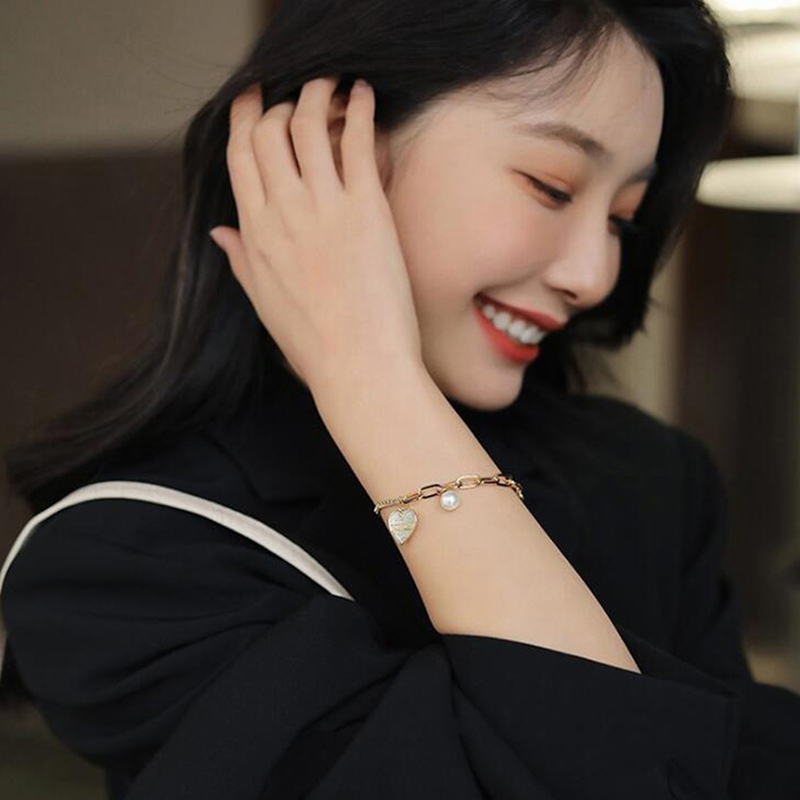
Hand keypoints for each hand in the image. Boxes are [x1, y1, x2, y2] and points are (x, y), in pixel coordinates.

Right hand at [209, 76, 423, 395]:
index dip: (244, 120)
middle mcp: (283, 214)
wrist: (359, 368)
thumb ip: (240, 260)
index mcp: (255, 234)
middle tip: (300, 99)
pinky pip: (356, 142)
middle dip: (279, 104)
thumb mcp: (264, 302)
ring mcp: (323, 209)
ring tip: (332, 85)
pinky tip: (363, 95)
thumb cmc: (315, 344)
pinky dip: (358, 109)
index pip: (239, 157)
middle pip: (268, 132)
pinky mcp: (365, 211)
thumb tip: (218, 232)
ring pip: (306, 125)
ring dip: (317, 93)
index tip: (252, 101)